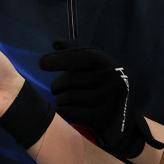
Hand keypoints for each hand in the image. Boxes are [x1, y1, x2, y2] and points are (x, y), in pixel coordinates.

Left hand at [39, 43, 160, 159]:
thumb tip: (55, 42)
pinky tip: (65, 110)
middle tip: (55, 89)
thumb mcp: (95, 69)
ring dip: (60, 99)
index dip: (61, 58)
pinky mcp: (102, 119)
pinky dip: (63, 110)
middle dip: (58, 84)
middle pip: (72, 78)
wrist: (121, 121)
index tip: (42, 63)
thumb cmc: (102, 89)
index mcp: (111, 65)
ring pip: (69, 96)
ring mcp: (109, 101)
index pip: (84, 56)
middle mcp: (113, 81)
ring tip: (62, 99)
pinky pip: (70, 112)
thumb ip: (76, 56)